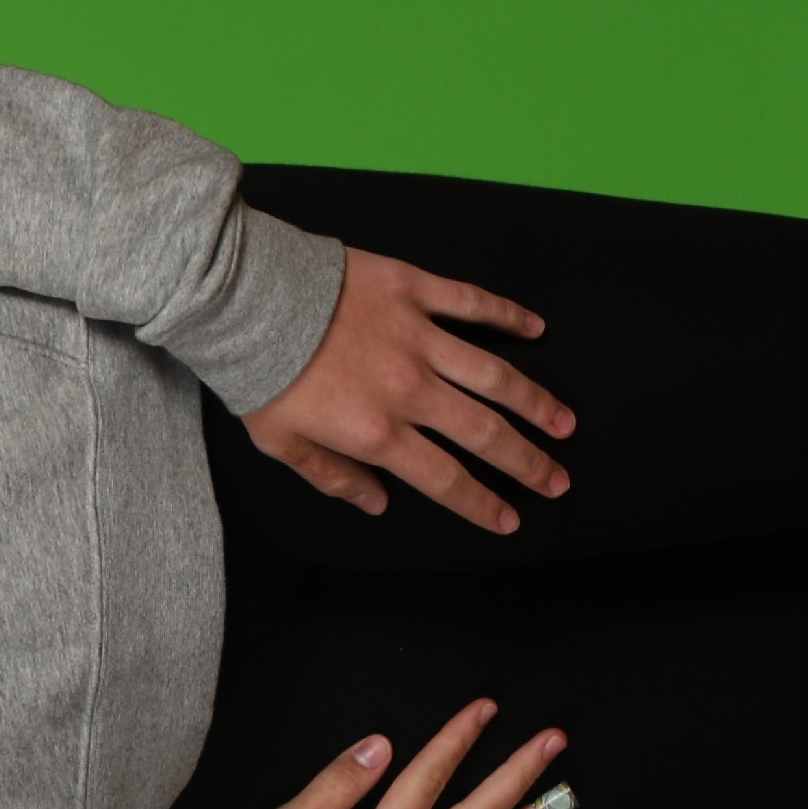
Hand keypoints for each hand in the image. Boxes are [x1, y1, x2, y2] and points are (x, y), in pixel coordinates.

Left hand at [242, 248, 574, 532]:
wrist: (243, 298)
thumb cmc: (258, 373)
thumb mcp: (281, 442)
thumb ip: (332, 476)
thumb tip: (378, 503)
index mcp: (376, 432)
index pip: (445, 480)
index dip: (482, 504)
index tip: (510, 519)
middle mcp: (409, 389)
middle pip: (485, 434)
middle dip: (528, 462)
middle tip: (559, 480)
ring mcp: (417, 336)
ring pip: (494, 374)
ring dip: (535, 402)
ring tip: (564, 422)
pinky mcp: (414, 289)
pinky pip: (473, 303)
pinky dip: (508, 315)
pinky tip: (537, 329)